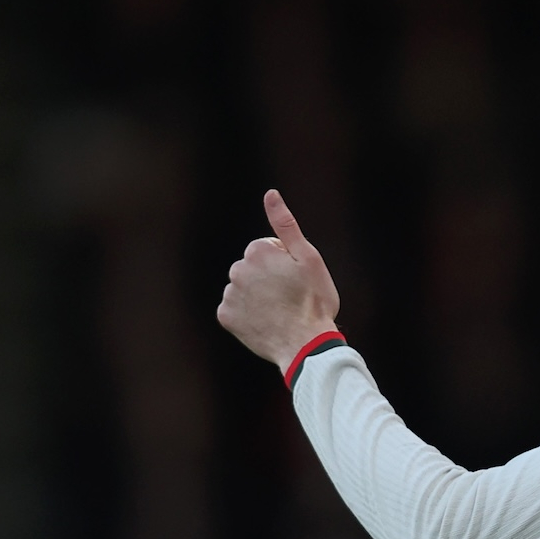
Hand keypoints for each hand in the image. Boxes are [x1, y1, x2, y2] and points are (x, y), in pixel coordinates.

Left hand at [217, 189, 340, 371]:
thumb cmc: (314, 300)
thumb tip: (270, 194)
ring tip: (280, 312)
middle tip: (290, 297)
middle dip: (267, 278)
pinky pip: (235, 310)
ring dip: (257, 296)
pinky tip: (266, 322)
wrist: (305, 344)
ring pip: (243, 288)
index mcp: (257, 251)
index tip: (297, 279)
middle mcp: (237, 269)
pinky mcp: (225, 316)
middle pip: (252, 268)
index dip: (285, 262)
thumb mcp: (308, 258)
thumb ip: (286, 224)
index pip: (266, 248)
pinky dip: (247, 315)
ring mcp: (230, 294)